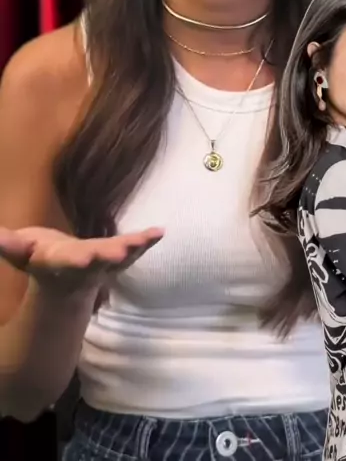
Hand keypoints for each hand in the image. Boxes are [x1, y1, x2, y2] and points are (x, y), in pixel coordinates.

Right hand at [0, 224, 162, 294]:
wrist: (65, 283)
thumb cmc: (41, 259)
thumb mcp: (23, 253)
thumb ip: (10, 245)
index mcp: (58, 263)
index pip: (66, 262)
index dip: (74, 260)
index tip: (83, 258)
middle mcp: (84, 267)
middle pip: (98, 261)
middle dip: (108, 256)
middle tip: (121, 253)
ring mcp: (104, 264)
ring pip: (120, 256)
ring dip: (134, 249)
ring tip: (148, 238)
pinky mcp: (119, 256)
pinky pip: (135, 249)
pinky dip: (146, 241)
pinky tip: (161, 231)